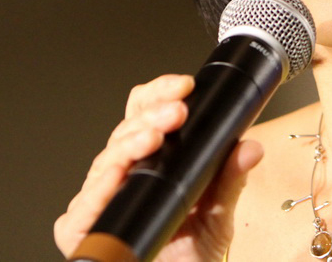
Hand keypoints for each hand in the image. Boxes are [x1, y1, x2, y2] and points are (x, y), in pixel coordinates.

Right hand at [54, 74, 263, 261]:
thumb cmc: (191, 252)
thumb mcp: (218, 213)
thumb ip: (230, 179)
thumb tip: (251, 147)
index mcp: (151, 160)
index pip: (144, 112)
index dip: (160, 93)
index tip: (184, 86)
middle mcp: (123, 174)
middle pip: (125, 130)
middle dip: (151, 115)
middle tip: (176, 112)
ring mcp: (101, 199)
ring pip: (106, 161)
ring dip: (129, 144)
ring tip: (152, 138)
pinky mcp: (81, 230)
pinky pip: (82, 208)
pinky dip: (98, 190)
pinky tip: (115, 175)